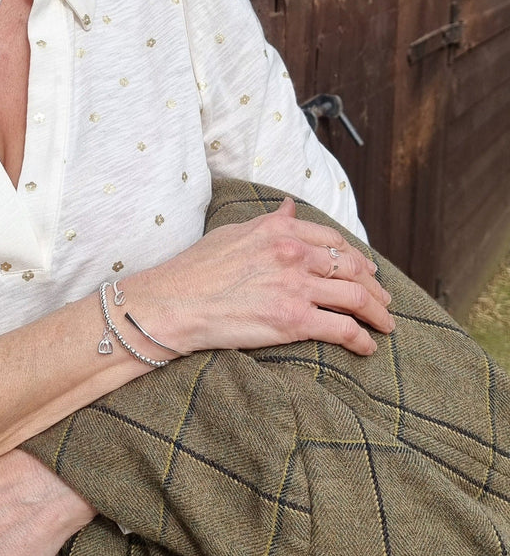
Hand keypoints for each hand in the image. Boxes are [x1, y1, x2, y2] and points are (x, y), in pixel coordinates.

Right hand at [133, 198, 393, 355]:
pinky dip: (361, 339)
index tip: (364, 270)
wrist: (171, 305)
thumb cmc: (192, 272)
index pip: (331, 240)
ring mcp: (295, 287)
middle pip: (351, 267)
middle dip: (374, 286)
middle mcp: (293, 253)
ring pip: (356, 297)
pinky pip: (342, 328)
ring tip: (385, 324)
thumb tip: (289, 209)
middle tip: (383, 300)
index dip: (355, 256)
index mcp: (279, 230)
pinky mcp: (293, 320)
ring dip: (377, 312)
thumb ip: (267, 223)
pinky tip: (367, 347)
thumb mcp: (231, 234)